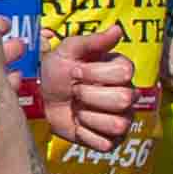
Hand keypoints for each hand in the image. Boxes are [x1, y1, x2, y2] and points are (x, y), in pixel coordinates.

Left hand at [28, 28, 142, 159]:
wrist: (43, 99)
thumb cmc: (58, 71)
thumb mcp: (68, 50)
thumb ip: (92, 41)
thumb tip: (118, 29)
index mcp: (122, 71)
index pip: (124, 73)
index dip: (94, 73)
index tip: (75, 71)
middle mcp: (129, 95)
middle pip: (123, 99)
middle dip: (89, 95)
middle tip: (75, 91)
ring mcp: (123, 119)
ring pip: (117, 125)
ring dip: (88, 116)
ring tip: (78, 108)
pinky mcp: (111, 141)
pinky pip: (105, 144)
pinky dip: (85, 134)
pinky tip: (79, 124)